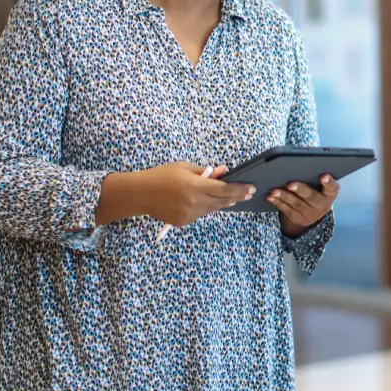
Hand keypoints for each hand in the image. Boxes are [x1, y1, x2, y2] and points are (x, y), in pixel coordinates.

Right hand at [98, 162, 254, 226]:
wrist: (140, 194)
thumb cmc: (162, 176)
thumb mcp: (185, 168)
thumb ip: (206, 172)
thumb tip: (223, 173)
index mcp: (196, 187)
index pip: (225, 189)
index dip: (240, 189)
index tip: (251, 188)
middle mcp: (195, 203)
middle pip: (222, 201)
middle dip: (236, 197)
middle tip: (246, 193)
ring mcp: (189, 215)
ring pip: (212, 209)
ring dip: (220, 202)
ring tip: (229, 197)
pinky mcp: (183, 222)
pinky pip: (200, 214)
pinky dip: (204, 207)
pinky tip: (202, 201)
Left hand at [271, 174, 338, 236]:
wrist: (312, 212)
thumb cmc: (315, 190)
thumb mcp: (321, 186)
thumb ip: (314, 176)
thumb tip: (300, 163)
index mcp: (330, 193)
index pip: (332, 187)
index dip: (328, 182)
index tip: (324, 176)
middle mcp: (322, 205)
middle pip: (311, 197)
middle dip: (300, 190)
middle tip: (291, 184)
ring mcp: (309, 214)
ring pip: (296, 204)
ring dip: (284, 196)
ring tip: (275, 190)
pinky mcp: (297, 218)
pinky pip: (286, 210)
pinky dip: (278, 202)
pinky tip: (271, 196)